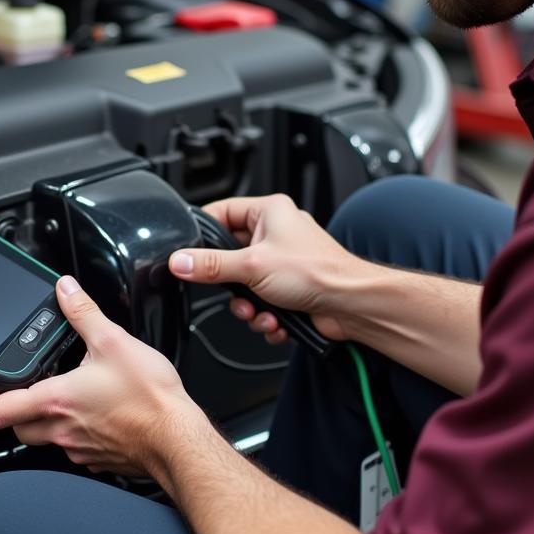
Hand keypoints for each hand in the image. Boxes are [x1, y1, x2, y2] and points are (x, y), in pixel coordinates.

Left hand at [0, 276, 207, 476]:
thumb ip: (83, 312)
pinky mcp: (98, 457)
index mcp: (56, 400)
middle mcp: (61, 430)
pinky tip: (93, 411)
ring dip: (43, 418)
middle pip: (16, 426)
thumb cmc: (150, 399)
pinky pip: (74, 446)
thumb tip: (66, 290)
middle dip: (12, 406)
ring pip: (44, 437)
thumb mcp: (114, 341)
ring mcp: (79, 448)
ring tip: (61, 392)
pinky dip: (74, 429)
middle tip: (19, 386)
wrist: (177, 438)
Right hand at [169, 194, 357, 343]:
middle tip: (235, 291)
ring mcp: (282, 262)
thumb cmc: (319, 272)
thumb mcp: (252, 266)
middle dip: (232, 285)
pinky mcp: (288, 288)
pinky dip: (266, 316)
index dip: (203, 233)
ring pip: (244, 286)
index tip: (189, 252)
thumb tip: (180, 261)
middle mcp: (276, 233)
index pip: (221, 212)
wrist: (352, 305)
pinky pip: (261, 302)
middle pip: (230, 256)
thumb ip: (211, 265)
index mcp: (269, 211)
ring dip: (249, 306)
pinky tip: (276, 321)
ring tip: (259, 312)